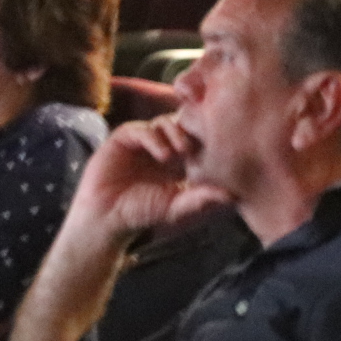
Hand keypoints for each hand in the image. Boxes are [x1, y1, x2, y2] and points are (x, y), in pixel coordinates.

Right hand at [66, 117, 231, 247]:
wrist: (107, 218)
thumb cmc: (142, 214)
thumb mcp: (177, 207)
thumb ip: (202, 200)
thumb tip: (233, 196)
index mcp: (178, 159)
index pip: (198, 138)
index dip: (207, 139)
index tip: (218, 149)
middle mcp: (161, 146)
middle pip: (184, 123)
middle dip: (193, 130)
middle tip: (199, 149)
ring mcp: (143, 141)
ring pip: (165, 122)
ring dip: (176, 133)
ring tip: (181, 153)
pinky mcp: (124, 138)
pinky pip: (143, 129)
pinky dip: (155, 138)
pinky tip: (163, 156)